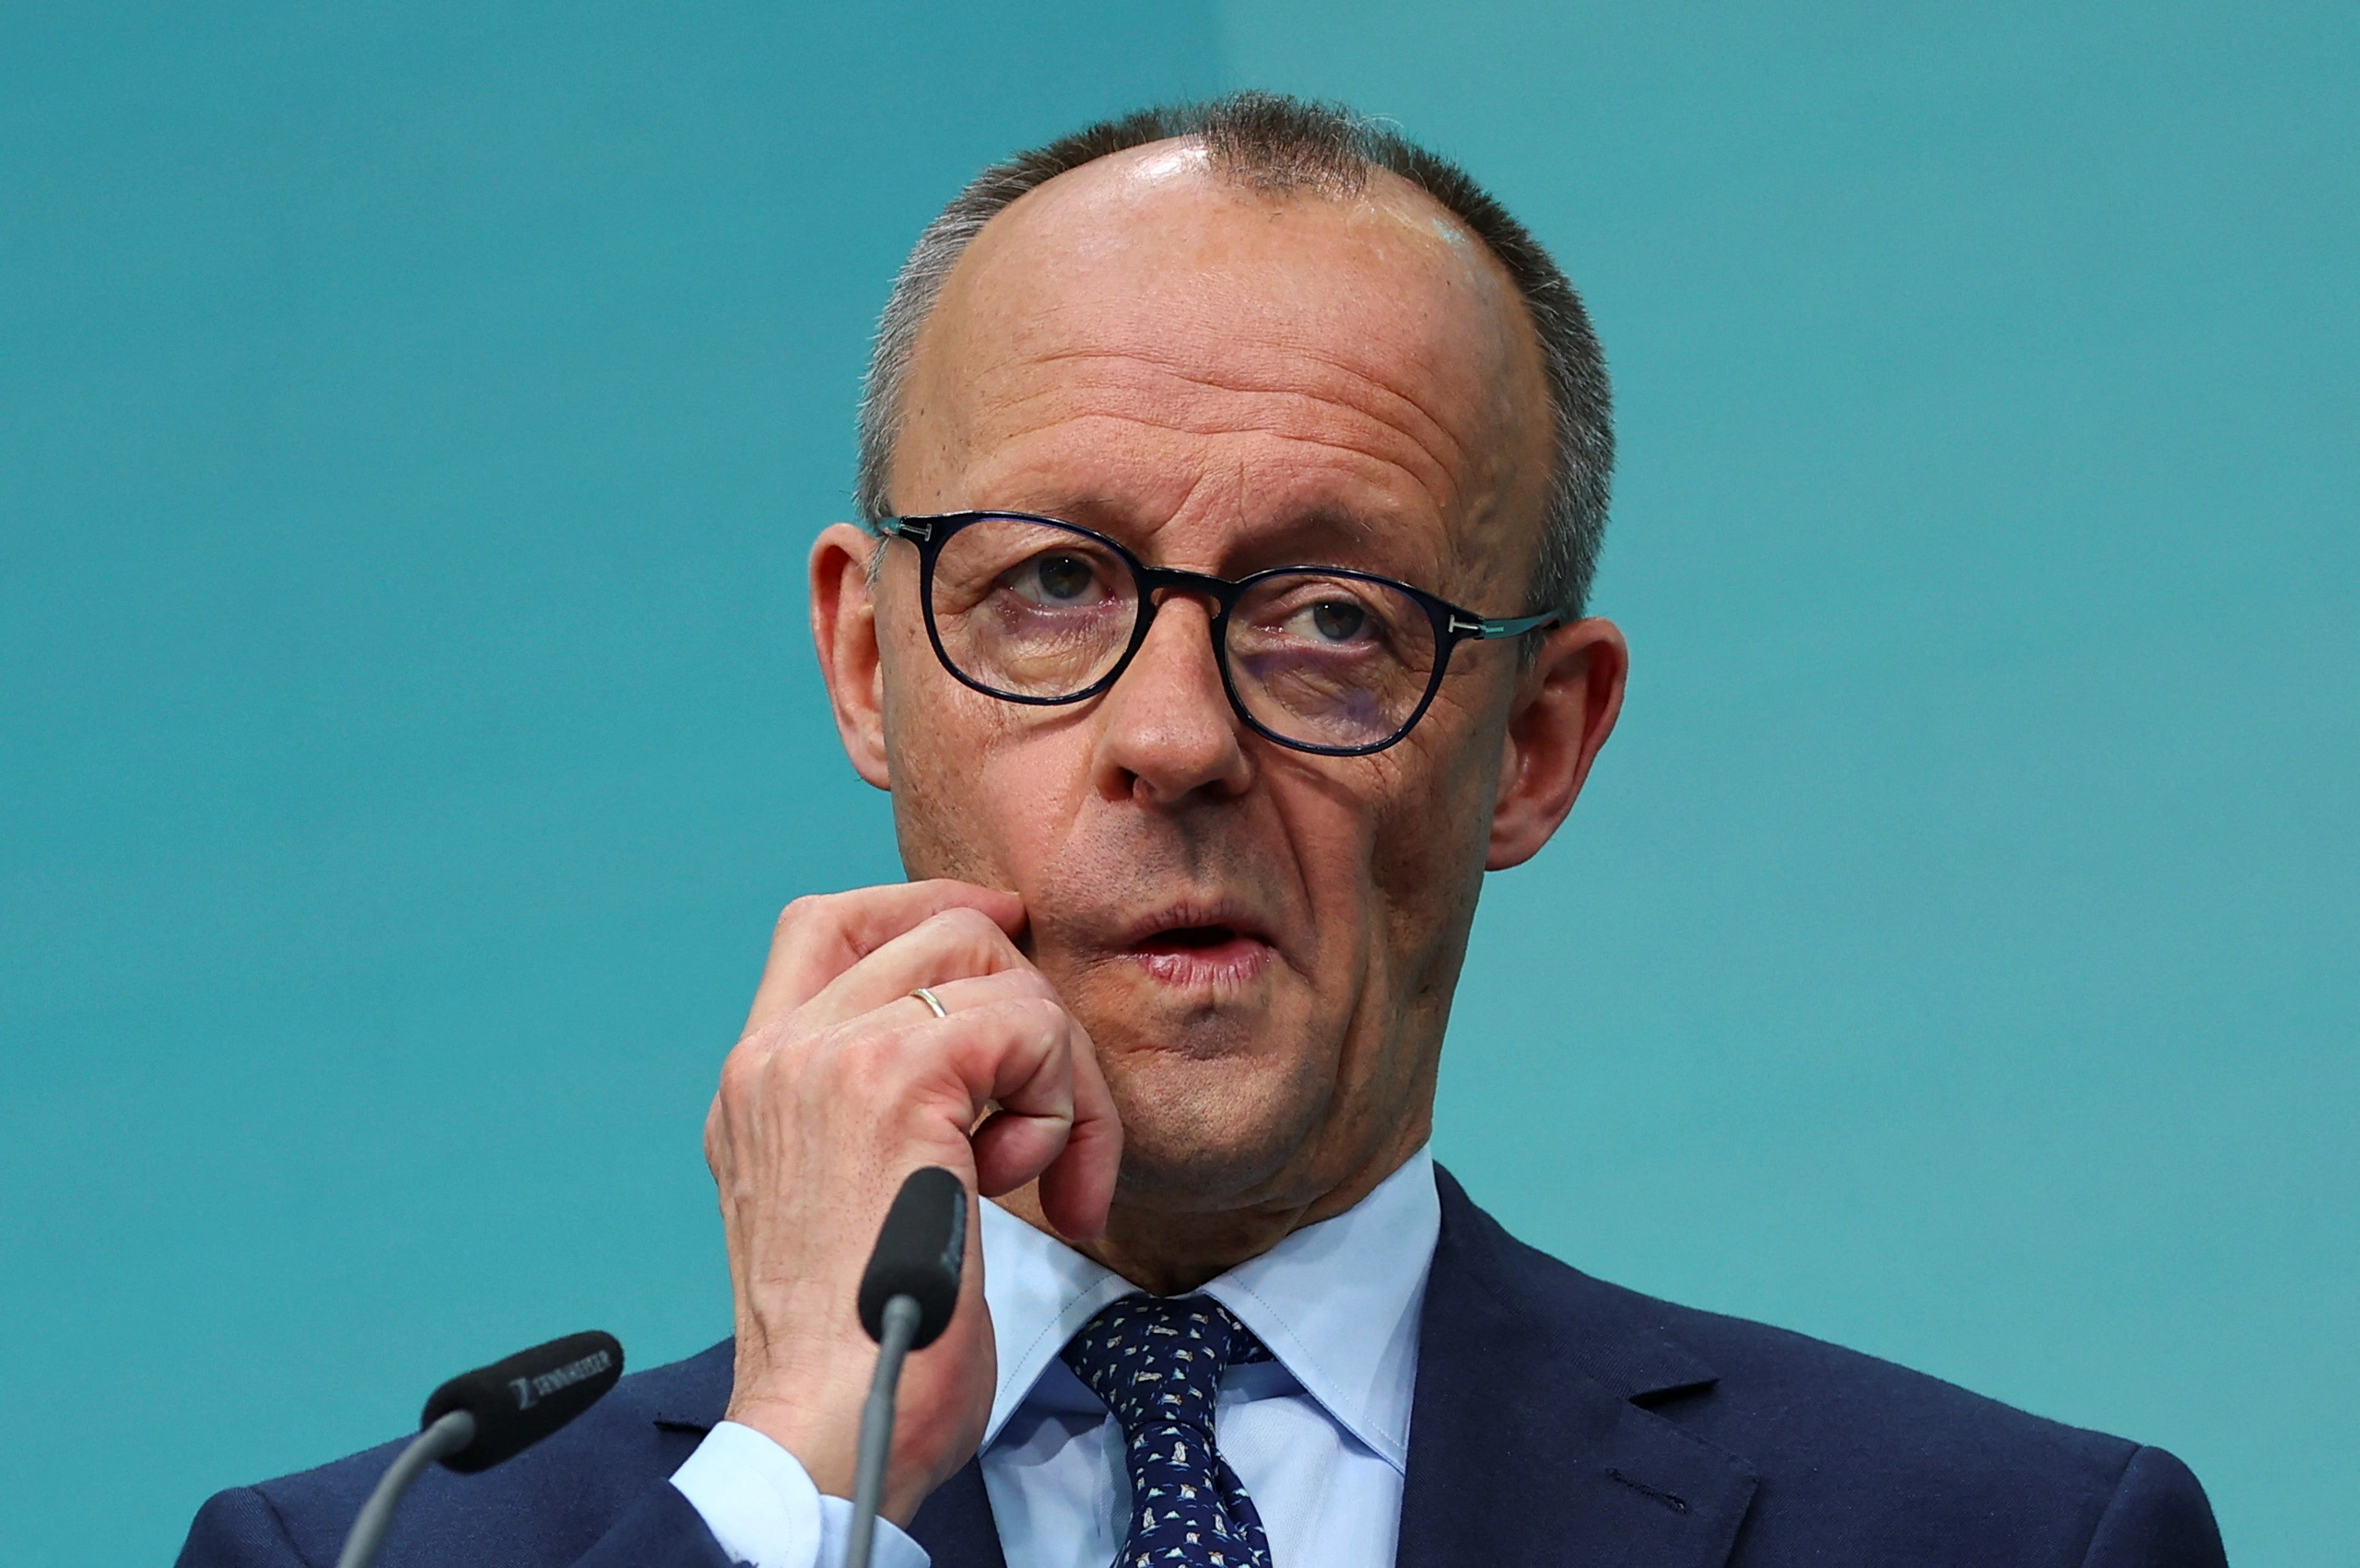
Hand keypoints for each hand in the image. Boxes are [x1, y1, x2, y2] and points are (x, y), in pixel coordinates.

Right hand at [705, 880, 1121, 1524]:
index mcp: (761, 1081)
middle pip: (938, 927)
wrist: (831, 1426)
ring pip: (995, 968)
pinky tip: (1039, 1188)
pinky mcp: (894, 1079)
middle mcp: (779, 1055)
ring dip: (1058, 1071)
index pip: (828, 923)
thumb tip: (991, 1039)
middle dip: (1030, 1010)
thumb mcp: (859, 1198)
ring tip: (1043, 1175)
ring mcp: (829, 1058)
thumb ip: (889, 1109)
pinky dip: (1063, 1105)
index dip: (929, 908)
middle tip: (1054, 1126)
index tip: (1006, 940)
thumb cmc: (867, 1345)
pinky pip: (1028, 1027)